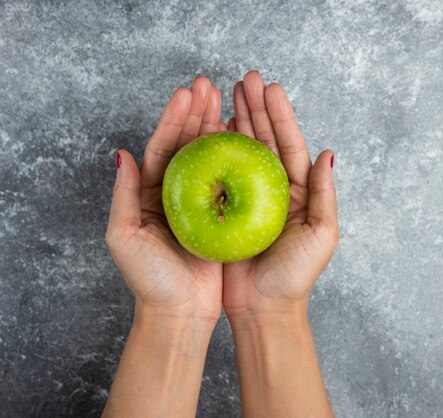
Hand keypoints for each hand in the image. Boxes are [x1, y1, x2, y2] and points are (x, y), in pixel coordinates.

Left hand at [106, 76, 227, 323]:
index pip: (161, 147)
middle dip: (196, 113)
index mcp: (149, 194)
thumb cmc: (150, 280)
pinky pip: (229, 180)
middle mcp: (174, 194)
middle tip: (209, 85)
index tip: (188, 93)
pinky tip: (244, 137)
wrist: (181, 313)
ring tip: (227, 100)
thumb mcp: (125, 237)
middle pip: (186, 145)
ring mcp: (199, 204)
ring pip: (209, 158)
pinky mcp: (221, 217)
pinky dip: (235, 157)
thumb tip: (123, 153)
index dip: (174, 119)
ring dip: (216, 128)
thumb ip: (123, 194)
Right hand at [222, 71, 338, 320]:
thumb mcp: (322, 235)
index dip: (280, 115)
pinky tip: (210, 129)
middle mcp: (274, 189)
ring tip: (226, 93)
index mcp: (299, 191)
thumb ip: (325, 194)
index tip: (269, 87)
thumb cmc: (296, 276)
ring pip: (242, 151)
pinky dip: (215, 150)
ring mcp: (248, 198)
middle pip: (265, 140)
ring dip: (236, 121)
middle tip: (244, 79)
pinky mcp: (225, 210)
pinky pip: (219, 173)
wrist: (264, 308)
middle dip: (255, 108)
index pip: (290, 144)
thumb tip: (328, 152)